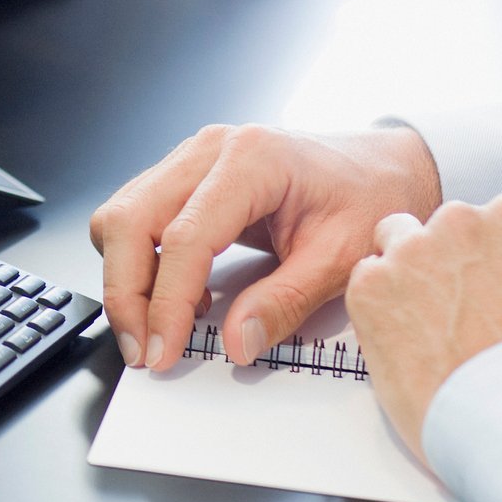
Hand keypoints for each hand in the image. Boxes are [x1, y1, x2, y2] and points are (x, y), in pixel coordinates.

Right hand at [88, 123, 441, 370]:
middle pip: (130, 220)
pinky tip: (175, 294)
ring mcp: (191, 159)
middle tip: (144, 350)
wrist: (381, 167)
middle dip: (126, 294)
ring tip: (156, 327)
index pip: (184, 236)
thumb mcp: (342, 259)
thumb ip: (286, 303)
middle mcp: (209, 151)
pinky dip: (139, 261)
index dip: (166, 301)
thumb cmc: (368, 198)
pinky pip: (135, 216)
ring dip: (125, 278)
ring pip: (120, 216)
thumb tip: (237, 342)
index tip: (162, 350)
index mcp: (251, 160)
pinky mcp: (184, 176)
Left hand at [348, 194, 501, 458]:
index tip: (490, 281)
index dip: (488, 252)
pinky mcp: (370, 285)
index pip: (494, 214)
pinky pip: (364, 281)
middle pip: (440, 225)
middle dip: (442, 258)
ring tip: (421, 322)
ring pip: (393, 239)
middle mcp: (460, 221)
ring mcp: (410, 250)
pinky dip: (374, 305)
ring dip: (402, 270)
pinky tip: (399, 339)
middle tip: (452, 307)